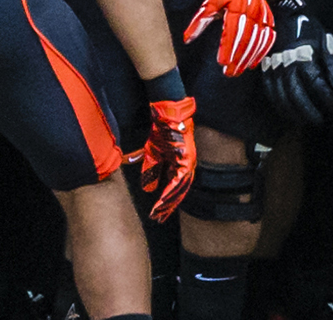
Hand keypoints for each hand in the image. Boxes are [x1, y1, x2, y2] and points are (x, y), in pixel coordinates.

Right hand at [138, 97, 196, 220]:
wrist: (168, 113)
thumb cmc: (162, 130)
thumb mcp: (152, 152)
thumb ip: (150, 169)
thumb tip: (144, 186)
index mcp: (178, 165)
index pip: (173, 187)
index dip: (166, 200)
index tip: (158, 212)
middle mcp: (186, 166)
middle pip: (178, 191)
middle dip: (168, 206)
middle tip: (159, 219)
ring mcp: (187, 163)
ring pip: (179, 189)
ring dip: (168, 202)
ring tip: (159, 213)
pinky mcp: (186, 159)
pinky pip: (178, 179)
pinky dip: (170, 191)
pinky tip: (163, 200)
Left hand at [184, 0, 276, 76]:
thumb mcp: (210, 3)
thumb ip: (199, 21)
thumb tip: (187, 39)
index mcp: (238, 5)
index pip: (233, 30)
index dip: (228, 47)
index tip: (222, 62)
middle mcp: (253, 11)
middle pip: (246, 39)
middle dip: (238, 58)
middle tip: (229, 72)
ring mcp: (263, 16)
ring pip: (258, 41)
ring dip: (248, 58)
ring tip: (238, 70)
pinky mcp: (269, 20)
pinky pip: (268, 38)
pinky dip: (262, 52)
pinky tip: (253, 63)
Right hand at [261, 0, 332, 125]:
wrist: (285, 14)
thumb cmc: (309, 30)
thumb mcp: (328, 44)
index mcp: (305, 57)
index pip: (317, 86)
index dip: (326, 102)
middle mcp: (287, 65)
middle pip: (297, 96)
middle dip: (310, 113)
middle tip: (320, 122)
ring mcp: (274, 68)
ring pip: (282, 98)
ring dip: (294, 113)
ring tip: (306, 121)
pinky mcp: (265, 70)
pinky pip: (270, 93)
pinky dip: (279, 106)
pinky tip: (288, 112)